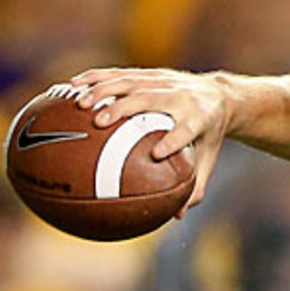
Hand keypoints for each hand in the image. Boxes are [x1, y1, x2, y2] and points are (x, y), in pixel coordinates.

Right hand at [70, 67, 228, 213]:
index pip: (186, 130)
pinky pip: (121, 74)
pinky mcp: (152, 74)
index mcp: (199, 118)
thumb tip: (175, 216)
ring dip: (104, 90)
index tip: (156, 154)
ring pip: (132, 82)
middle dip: (125, 108)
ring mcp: (165, 82)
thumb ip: (194, 186)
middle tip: (99, 122)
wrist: (218, 96)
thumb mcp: (207, 159)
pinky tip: (72, 84)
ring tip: (79, 104)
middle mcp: (181, 97)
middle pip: (151, 100)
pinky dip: (96, 77)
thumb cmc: (208, 135)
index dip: (173, 140)